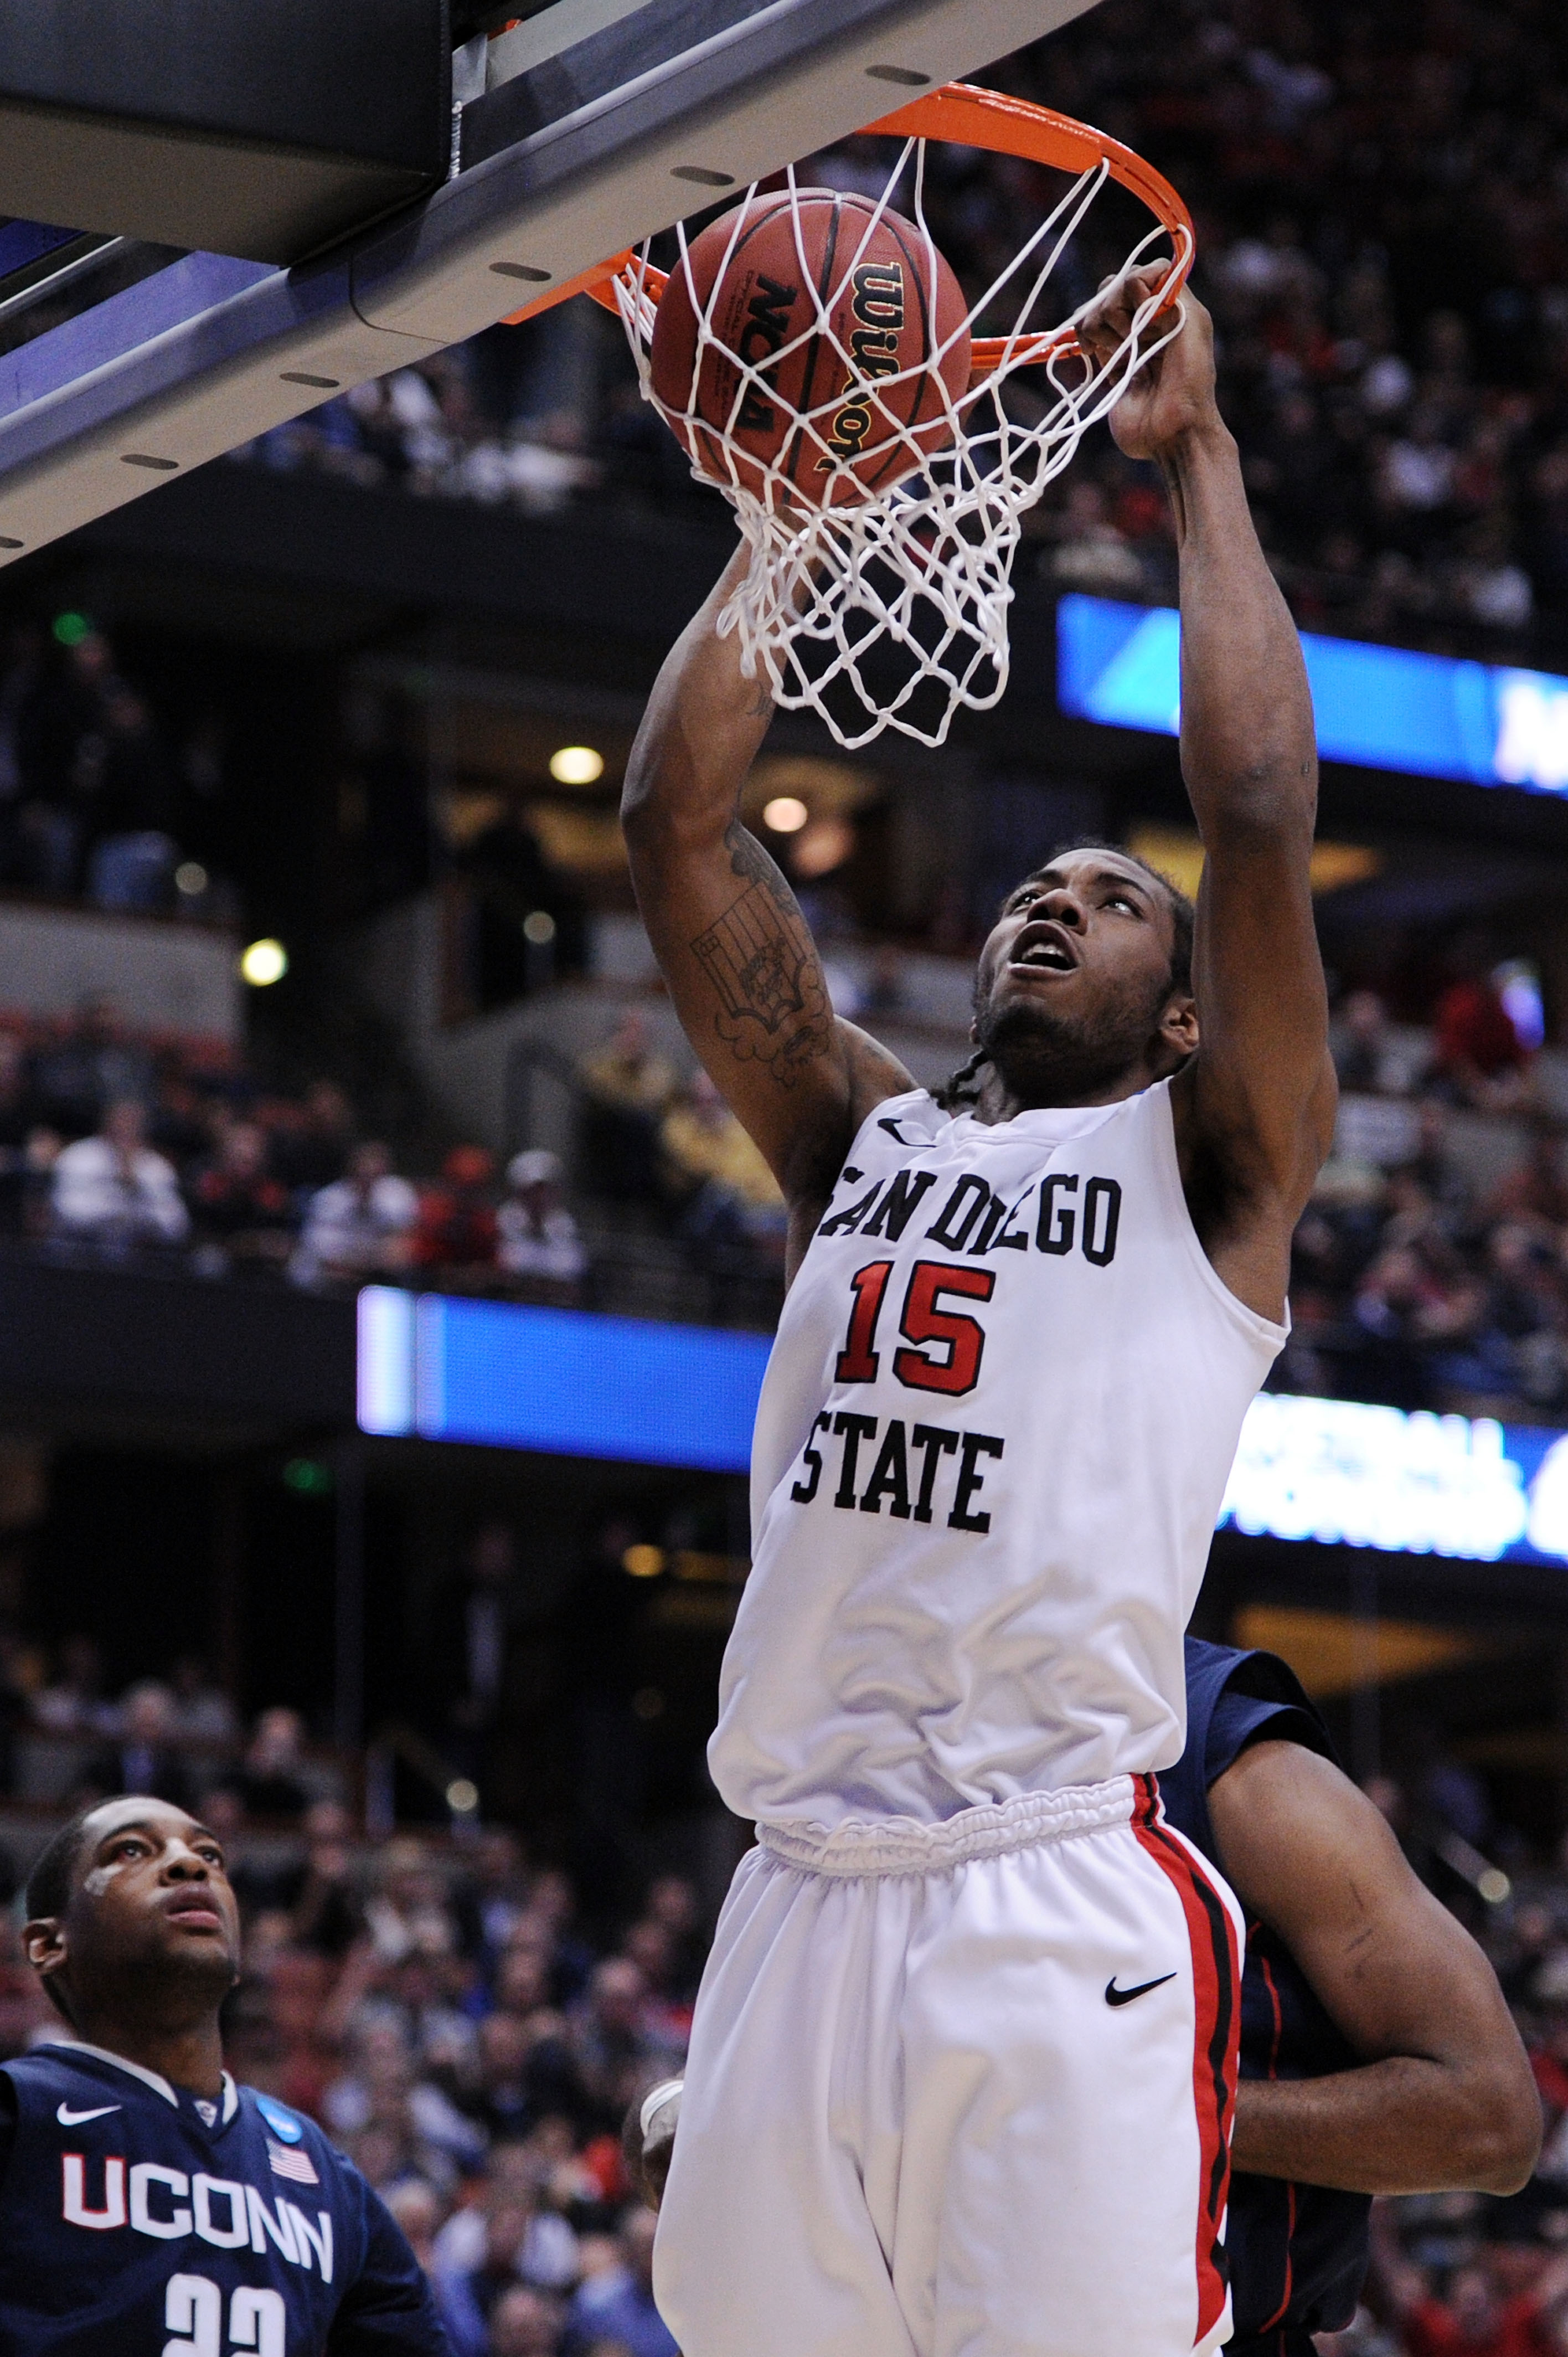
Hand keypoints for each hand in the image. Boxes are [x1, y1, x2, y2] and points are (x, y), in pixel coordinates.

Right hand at [1078, 264, 1220, 463]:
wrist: (1173, 432)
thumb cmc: (1190, 381)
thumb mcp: (1194, 326)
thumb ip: (1173, 292)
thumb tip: (1135, 279)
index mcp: (1172, 305)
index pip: (1143, 272)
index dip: (1136, 285)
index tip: (1145, 312)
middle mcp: (1148, 318)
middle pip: (1114, 286)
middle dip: (1115, 309)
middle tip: (1135, 339)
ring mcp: (1126, 339)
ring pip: (1096, 309)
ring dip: (1102, 329)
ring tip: (1121, 355)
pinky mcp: (1107, 360)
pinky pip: (1085, 334)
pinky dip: (1086, 340)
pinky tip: (1096, 355)